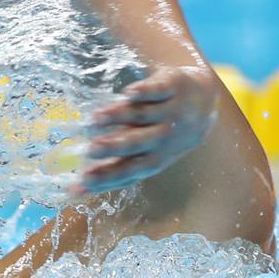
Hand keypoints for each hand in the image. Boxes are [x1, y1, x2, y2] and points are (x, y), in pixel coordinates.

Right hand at [75, 66, 218, 193]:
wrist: (203, 101)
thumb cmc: (163, 134)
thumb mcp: (146, 153)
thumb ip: (114, 167)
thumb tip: (74, 189)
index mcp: (156, 157)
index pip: (129, 170)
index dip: (106, 177)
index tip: (81, 181)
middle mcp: (165, 137)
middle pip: (138, 143)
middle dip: (114, 147)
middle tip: (89, 150)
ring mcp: (171, 111)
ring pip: (144, 115)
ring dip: (119, 116)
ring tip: (94, 119)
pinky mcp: (174, 87)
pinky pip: (159, 90)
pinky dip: (145, 91)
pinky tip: (129, 93)